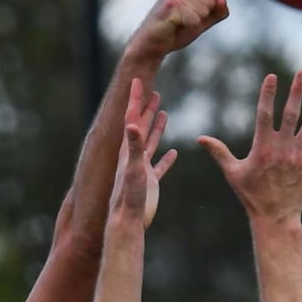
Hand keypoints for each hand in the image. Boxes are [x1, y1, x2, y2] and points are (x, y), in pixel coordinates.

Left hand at [109, 82, 174, 230]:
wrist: (128, 221)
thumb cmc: (129, 196)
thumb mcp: (133, 168)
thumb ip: (134, 146)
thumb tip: (132, 124)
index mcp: (128, 149)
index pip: (131, 118)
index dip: (135, 99)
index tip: (137, 80)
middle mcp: (133, 156)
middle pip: (140, 126)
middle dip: (145, 107)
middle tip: (152, 90)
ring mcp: (142, 169)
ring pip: (150, 143)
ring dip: (155, 127)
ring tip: (163, 113)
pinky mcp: (150, 183)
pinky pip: (160, 166)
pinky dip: (166, 159)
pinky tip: (173, 153)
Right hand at [129, 0, 227, 64]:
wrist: (151, 46)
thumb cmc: (174, 32)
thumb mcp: (201, 22)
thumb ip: (216, 12)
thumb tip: (223, 0)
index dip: (206, 12)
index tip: (189, 18)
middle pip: (211, 2)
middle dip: (201, 18)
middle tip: (182, 23)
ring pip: (204, 10)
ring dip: (193, 23)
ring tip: (178, 24)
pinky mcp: (171, 3)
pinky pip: (195, 18)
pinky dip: (189, 27)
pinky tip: (174, 26)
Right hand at [200, 70, 301, 220]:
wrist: (276, 218)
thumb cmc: (251, 195)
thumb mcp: (233, 173)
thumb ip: (219, 152)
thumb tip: (199, 138)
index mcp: (263, 147)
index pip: (265, 114)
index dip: (268, 94)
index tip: (272, 76)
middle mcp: (282, 149)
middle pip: (291, 114)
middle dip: (297, 91)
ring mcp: (298, 156)